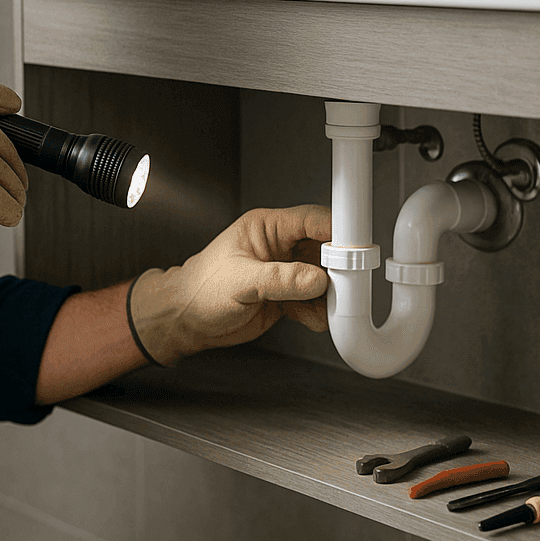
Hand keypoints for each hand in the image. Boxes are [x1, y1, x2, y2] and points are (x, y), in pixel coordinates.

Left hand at [128, 204, 330, 365]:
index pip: (311, 220)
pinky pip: (316, 301)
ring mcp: (286, 272)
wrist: (186, 320)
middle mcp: (280, 247)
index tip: (353, 248)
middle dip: (337, 269)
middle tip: (345, 286)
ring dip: (330, 295)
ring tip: (327, 309)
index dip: (336, 231)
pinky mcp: (288, 296)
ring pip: (324, 278)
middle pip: (326, 250)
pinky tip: (313, 319)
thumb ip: (280, 279)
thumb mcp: (239, 281)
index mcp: (266, 228)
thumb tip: (316, 280)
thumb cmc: (199, 290)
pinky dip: (320, 312)